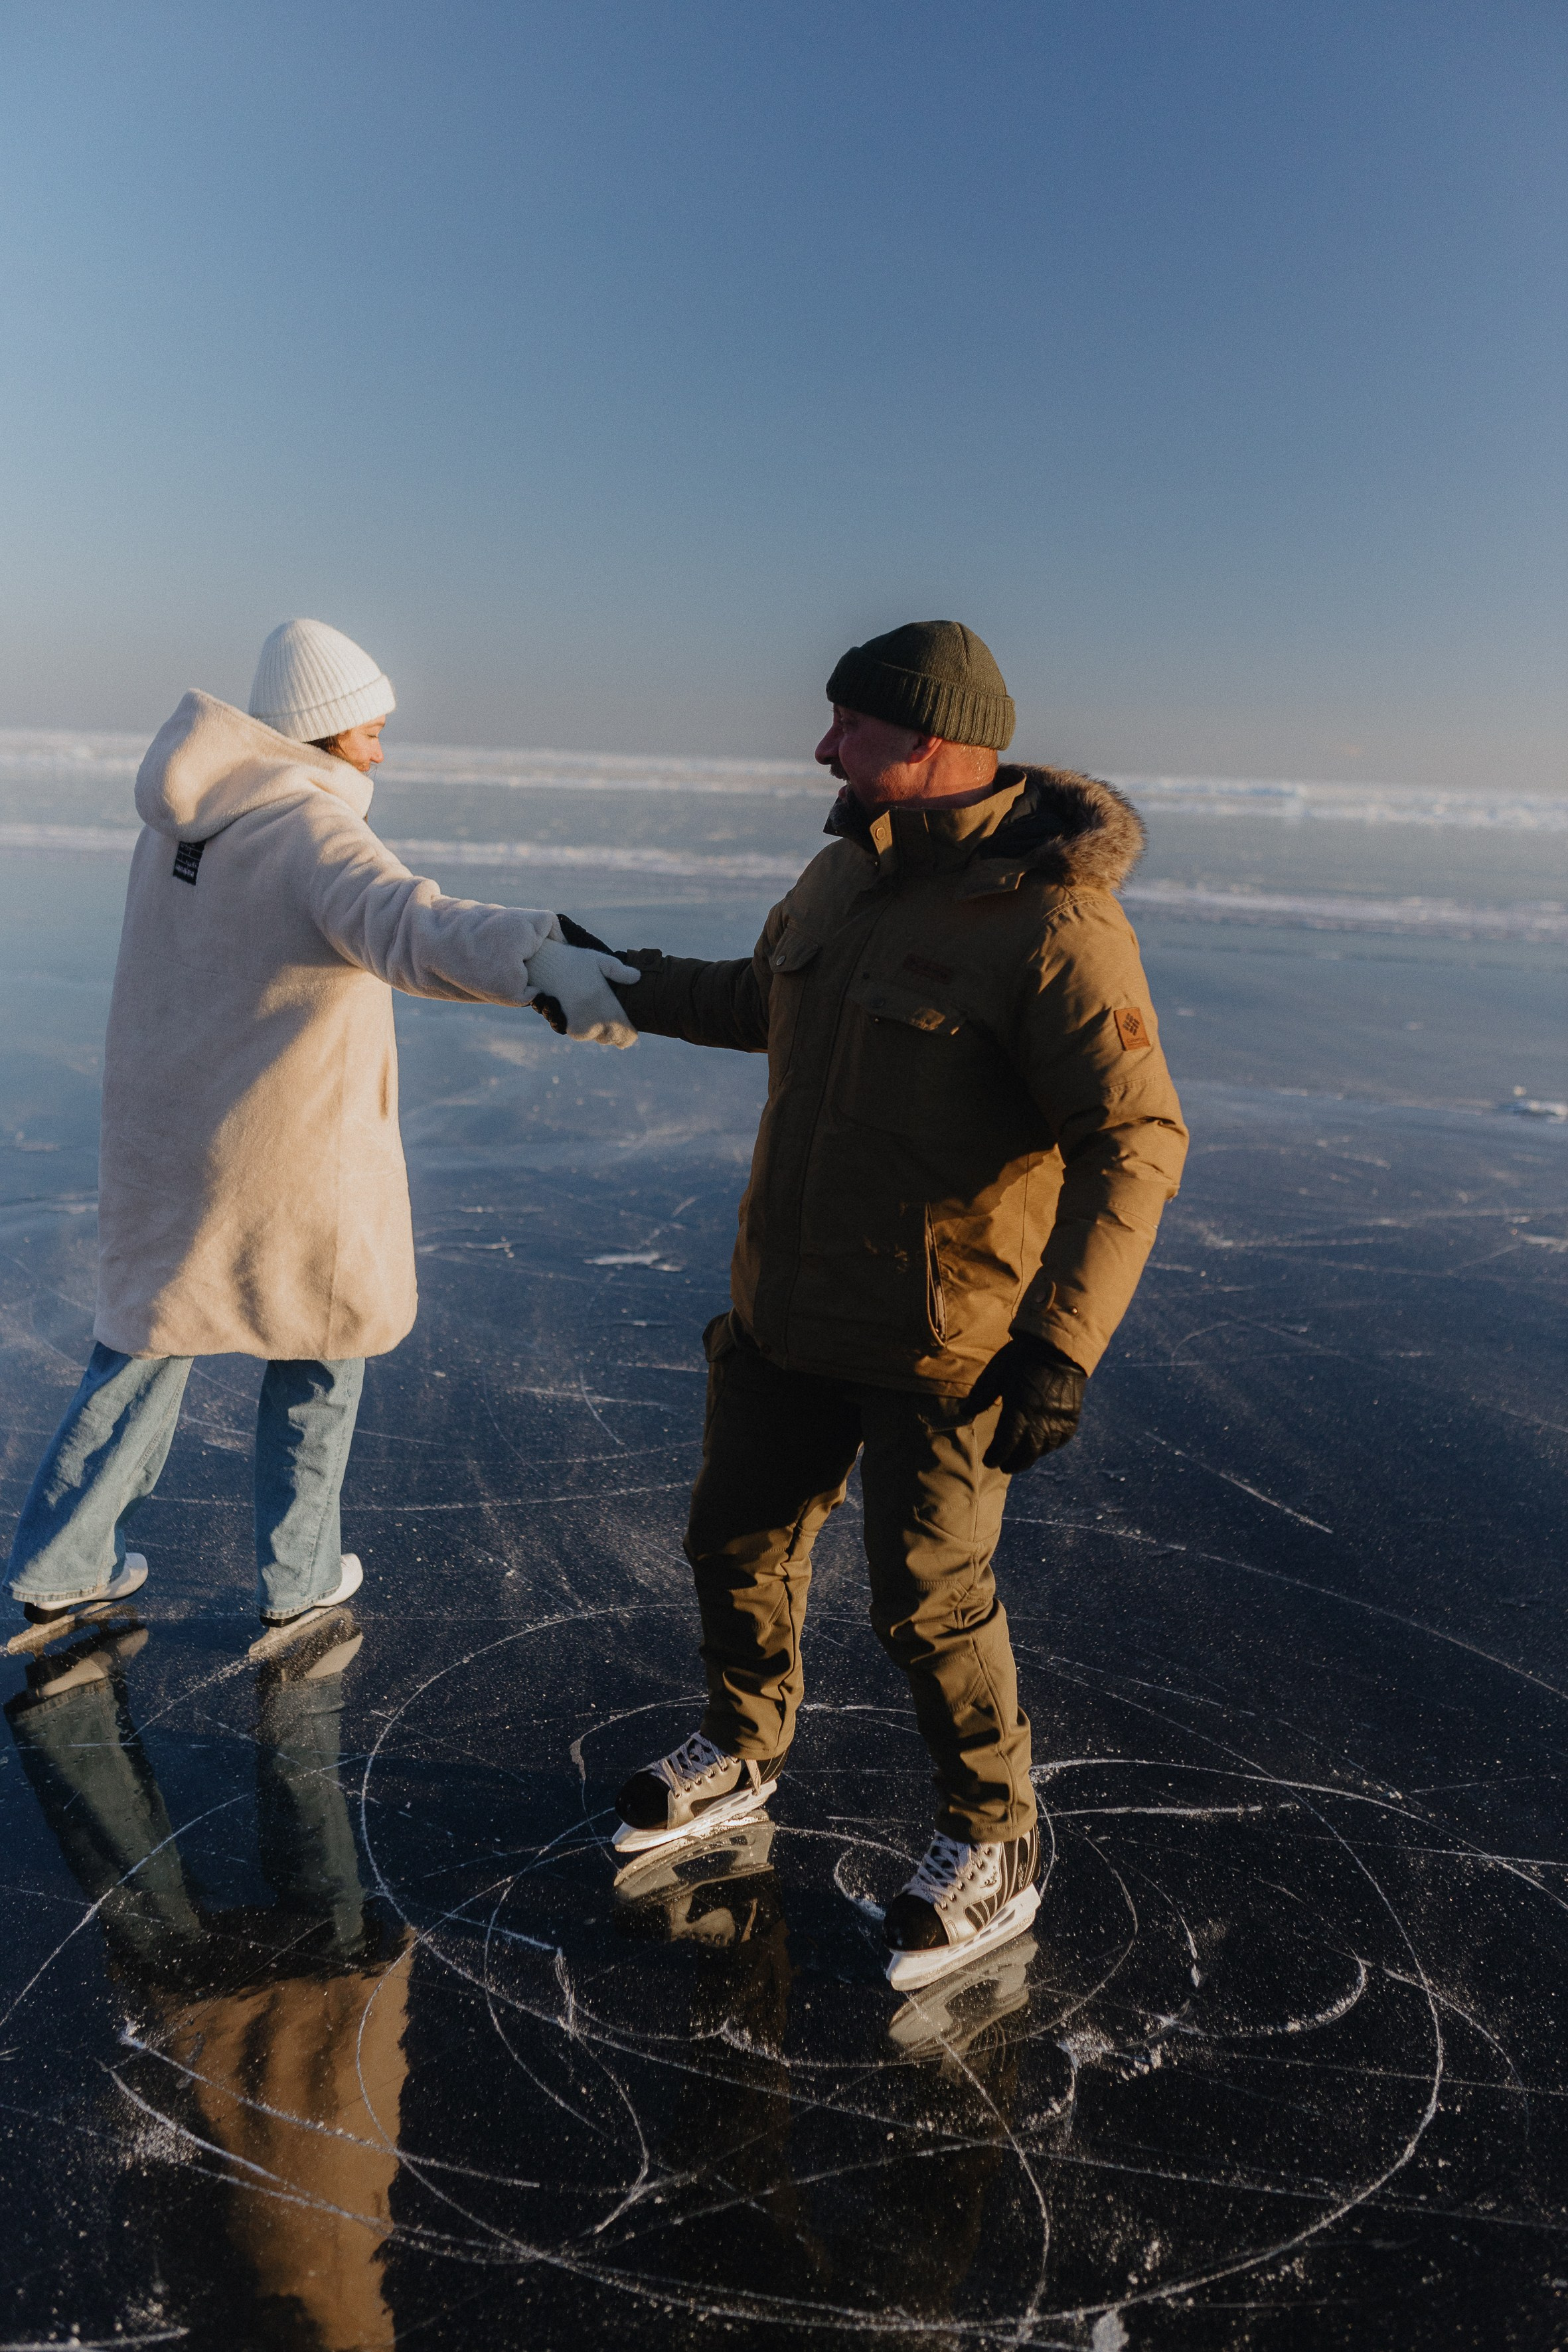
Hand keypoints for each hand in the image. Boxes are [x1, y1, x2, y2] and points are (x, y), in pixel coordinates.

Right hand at [524, 937, 639, 1048]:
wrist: (547, 969)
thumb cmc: (577, 963)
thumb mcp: (599, 959)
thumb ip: (618, 969)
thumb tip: (637, 977)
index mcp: (601, 1000)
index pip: (625, 1032)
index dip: (631, 1032)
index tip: (633, 1025)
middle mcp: (590, 1017)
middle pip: (615, 1038)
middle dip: (620, 1032)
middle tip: (619, 1019)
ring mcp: (579, 1025)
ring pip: (601, 1038)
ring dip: (605, 1030)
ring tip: (603, 1013)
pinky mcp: (569, 1029)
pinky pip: (587, 1036)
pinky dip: (591, 1030)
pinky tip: (590, 1016)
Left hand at [968, 1333, 1085, 1473]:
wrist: (1060, 1347)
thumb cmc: (1022, 1357)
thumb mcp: (997, 1371)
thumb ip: (981, 1394)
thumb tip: (964, 1412)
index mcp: (1020, 1407)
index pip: (1006, 1442)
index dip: (996, 1455)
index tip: (988, 1461)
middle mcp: (1041, 1418)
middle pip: (1026, 1453)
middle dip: (1013, 1463)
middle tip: (1003, 1466)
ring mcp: (1058, 1420)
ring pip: (1043, 1449)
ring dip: (1029, 1456)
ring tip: (1019, 1457)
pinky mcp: (1071, 1419)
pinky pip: (1058, 1441)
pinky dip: (1047, 1447)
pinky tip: (1039, 1444)